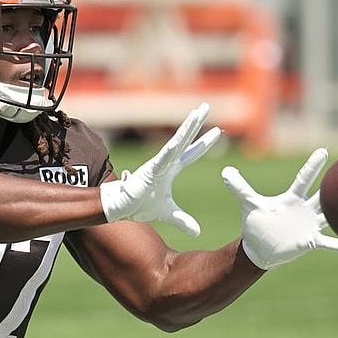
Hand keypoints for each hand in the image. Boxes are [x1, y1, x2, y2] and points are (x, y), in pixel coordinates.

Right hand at [99, 102, 220, 235]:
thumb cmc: (139, 205)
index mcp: (171, 169)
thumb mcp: (167, 213)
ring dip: (187, 128)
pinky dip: (169, 150)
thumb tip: (197, 232)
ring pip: (176, 142)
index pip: (192, 152)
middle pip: (185, 139)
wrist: (120, 208)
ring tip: (197, 113)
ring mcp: (158, 164)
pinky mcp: (149, 171)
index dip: (204, 143)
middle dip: (196, 123)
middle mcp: (166, 162)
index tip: (218, 131)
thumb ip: (182, 220)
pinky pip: (161, 159)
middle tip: (206, 106)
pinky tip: (178, 141)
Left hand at [222, 148, 337, 269]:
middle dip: (334, 183)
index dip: (312, 166)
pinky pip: (329, 243)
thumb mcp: (249, 204)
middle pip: (322, 194)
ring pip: (330, 216)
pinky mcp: (310, 241)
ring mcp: (309, 225)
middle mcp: (304, 209)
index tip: (322, 151)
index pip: (303, 179)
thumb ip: (239, 187)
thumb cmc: (256, 223)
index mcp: (291, 199)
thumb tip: (224, 170)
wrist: (260, 247)